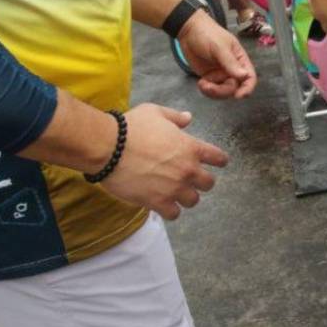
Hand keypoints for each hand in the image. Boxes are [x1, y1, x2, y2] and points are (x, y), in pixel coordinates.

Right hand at [100, 104, 228, 219]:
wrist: (107, 147)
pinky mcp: (158, 202)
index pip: (218, 158)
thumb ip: (175, 117)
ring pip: (193, 201)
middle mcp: (188, 170)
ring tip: (175, 193)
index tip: (216, 163)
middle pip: (209, 183)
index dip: (218, 160)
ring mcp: (174, 188)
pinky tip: (162, 204)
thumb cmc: (130, 127)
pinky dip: (170, 210)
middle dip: (201, 182)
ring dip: (186, 197)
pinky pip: (174, 214)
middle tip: (190, 180)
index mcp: (191, 147)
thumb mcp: (155, 112)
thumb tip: (189, 117)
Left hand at [178, 9, 256, 98]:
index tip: (239, 96)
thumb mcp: (220, 47)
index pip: (250, 77)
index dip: (247, 88)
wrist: (188, 31)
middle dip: (223, 91)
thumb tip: (245, 76)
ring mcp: (221, 74)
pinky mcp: (210, 78)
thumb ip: (231, 62)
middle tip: (209, 87)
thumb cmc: (208, 34)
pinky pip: (212, 90)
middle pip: (235, 88)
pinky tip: (200, 83)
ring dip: (213, 92)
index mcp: (240, 60)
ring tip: (202, 84)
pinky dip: (206, 91)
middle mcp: (233, 69)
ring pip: (223, 92)